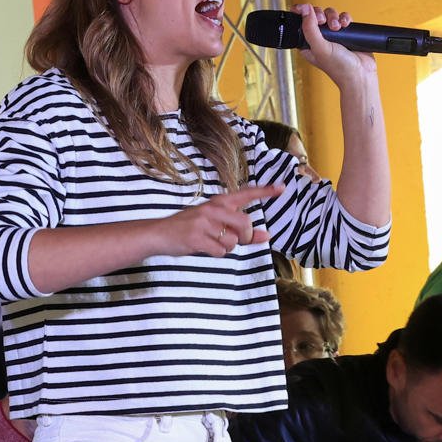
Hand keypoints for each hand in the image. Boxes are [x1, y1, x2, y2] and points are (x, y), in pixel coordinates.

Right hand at [158, 185, 281, 257]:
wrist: (159, 234)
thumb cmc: (190, 229)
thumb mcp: (215, 225)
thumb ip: (242, 231)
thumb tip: (267, 236)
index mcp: (218, 202)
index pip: (246, 194)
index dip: (265, 191)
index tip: (282, 188)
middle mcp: (213, 209)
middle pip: (245, 224)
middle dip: (245, 237)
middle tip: (235, 240)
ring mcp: (204, 223)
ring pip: (233, 241)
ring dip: (226, 247)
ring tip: (211, 242)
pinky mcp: (197, 237)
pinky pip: (220, 251)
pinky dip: (215, 253)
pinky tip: (203, 247)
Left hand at [292, 3, 377, 90]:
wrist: (360, 74)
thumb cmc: (339, 68)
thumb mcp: (319, 48)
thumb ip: (309, 28)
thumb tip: (304, 9)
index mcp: (307, 44)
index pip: (300, 23)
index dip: (302, 13)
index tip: (307, 9)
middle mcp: (319, 39)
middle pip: (315, 15)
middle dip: (321, 15)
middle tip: (324, 22)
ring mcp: (333, 36)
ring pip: (330, 15)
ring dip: (334, 17)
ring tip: (338, 27)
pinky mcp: (345, 33)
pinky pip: (343, 18)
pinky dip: (345, 18)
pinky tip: (346, 25)